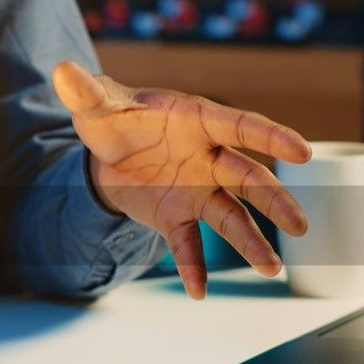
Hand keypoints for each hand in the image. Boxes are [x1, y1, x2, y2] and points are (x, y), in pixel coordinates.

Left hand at [52, 61, 312, 299]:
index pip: (239, 125)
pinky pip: (189, 244)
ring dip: (251, 242)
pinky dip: (192, 267)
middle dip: (274, 200)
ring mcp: (197, 189)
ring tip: (271, 269)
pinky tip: (197, 293)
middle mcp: (207, 156)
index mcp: (197, 119)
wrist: (105, 153)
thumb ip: (84, 91)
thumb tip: (61, 70)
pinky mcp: (178, 216)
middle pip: (248, 178)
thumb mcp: (96, 105)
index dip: (271, 136)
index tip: (302, 152)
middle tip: (300, 226)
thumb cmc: (114, 118)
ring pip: (231, 216)